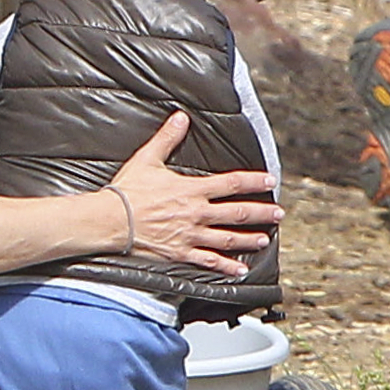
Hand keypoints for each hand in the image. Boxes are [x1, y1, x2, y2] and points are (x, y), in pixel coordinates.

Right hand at [110, 112, 281, 276]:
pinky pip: (208, 262)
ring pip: (228, 239)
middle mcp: (197, 213)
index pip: (232, 184)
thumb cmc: (127, 191)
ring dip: (249, 239)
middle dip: (262, 213)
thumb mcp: (147, 159)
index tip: (270, 181)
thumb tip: (180, 118)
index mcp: (192, 190)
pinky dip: (225, 267)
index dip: (254, 182)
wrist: (111, 220)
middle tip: (278, 214)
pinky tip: (238, 271)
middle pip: (238, 213)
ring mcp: (190, 235)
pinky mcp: (180, 253)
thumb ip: (167, 138)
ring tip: (264, 240)